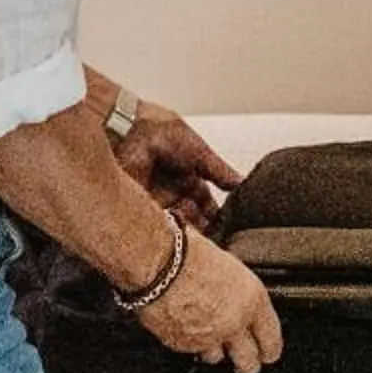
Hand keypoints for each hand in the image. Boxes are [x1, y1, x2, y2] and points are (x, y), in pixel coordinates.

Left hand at [112, 97, 242, 231]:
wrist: (129, 130)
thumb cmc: (161, 132)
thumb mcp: (199, 151)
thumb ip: (220, 171)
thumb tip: (242, 182)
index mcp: (187, 177)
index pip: (206, 204)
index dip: (218, 217)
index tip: (230, 230)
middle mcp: (172, 192)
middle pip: (192, 219)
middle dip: (204, 230)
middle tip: (217, 242)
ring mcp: (155, 203)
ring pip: (177, 225)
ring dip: (189, 233)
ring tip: (202, 241)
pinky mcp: (139, 210)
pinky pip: (158, 227)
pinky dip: (170, 233)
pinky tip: (180, 239)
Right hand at [135, 228, 282, 372]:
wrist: (157, 263)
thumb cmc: (189, 252)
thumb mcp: (226, 264)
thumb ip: (235, 289)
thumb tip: (234, 293)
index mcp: (252, 300)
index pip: (272, 338)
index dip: (270, 349)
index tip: (268, 352)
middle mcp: (233, 324)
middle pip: (249, 362)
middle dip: (248, 366)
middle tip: (246, 365)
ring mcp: (206, 337)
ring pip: (217, 359)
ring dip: (215, 352)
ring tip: (211, 342)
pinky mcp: (181, 344)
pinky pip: (190, 350)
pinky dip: (190, 344)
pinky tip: (186, 329)